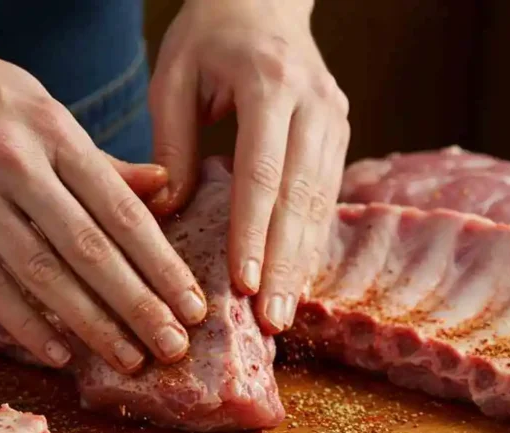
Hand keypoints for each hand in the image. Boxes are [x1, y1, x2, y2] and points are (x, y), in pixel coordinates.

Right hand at [0, 8, 206, 372]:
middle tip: (175, 348)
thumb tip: (160, 186)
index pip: (121, 207)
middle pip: (91, 247)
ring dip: (91, 322)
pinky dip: (23, 321)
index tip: (193, 303)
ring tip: (129, 358)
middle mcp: (16, 161)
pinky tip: (56, 352)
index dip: (161, 262)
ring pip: (42, 271)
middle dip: (139, 303)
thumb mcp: (32, 101)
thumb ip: (92, 154)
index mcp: (51, 128)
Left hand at [149, 0, 349, 333]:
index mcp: (270, 83)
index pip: (263, 170)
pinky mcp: (339, 132)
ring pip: (322, 202)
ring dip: (304, 262)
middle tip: (271, 321)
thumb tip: (170, 211)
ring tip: (283, 315)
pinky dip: (311, 241)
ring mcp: (335, 117)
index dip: (254, 231)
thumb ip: (172, 140)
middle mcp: (314, 102)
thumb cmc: (210, 34)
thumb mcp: (174, 74)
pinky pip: (327, 196)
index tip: (244, 283)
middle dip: (287, 264)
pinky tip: (296, 280)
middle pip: (302, 196)